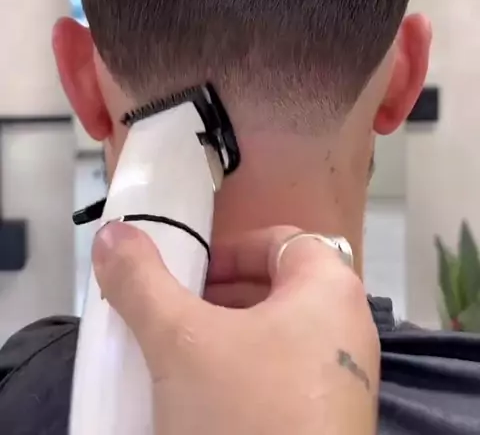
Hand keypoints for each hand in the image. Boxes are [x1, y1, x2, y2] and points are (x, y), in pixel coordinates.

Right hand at [93, 224, 379, 434]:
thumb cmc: (246, 414)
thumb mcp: (179, 342)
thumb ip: (141, 282)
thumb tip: (113, 235)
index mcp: (330, 290)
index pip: (281, 240)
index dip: (229, 248)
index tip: (185, 274)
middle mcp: (350, 330)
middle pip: (279, 287)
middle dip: (220, 296)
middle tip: (174, 315)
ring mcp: (346, 384)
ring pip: (281, 337)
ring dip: (229, 338)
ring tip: (181, 361)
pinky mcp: (333, 427)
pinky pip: (288, 380)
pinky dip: (247, 378)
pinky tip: (206, 406)